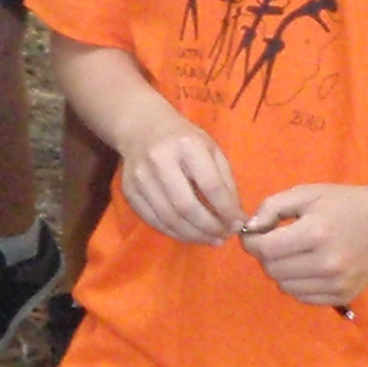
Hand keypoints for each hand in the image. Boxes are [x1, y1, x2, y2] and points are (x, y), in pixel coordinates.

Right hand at [117, 110, 246, 244]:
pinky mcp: (129, 191)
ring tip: (211, 239)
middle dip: (209, 228)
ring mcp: (140, 177)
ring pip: (169, 218)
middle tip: (224, 237)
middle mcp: (159, 160)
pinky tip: (190, 234)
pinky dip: (175, 233)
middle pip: (187, 206)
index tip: (238, 224)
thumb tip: (235, 218)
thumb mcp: (210, 150)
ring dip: (194, 235)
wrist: (141, 127)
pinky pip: (154, 220)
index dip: (227, 210)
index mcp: (186, 145)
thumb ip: (225, 182)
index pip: (210, 185)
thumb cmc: (183, 139)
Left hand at [241, 179, 367, 308]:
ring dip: (280, 271)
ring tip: (293, 253)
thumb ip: (271, 207)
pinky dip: (297, 284)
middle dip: (265, 255)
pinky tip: (307, 267)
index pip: (265, 249)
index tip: (253, 234)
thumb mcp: (306, 194)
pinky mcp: (345, 296)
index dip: (251, 241)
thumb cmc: (343, 204)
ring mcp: (338, 283)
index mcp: (316, 233)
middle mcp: (328, 263)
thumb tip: (249, 229)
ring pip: (285, 286)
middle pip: (272, 270)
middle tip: (275, 242)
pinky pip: (303, 297)